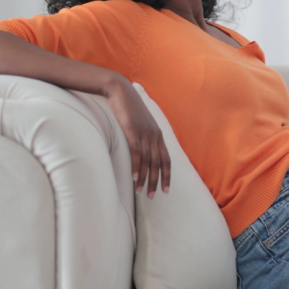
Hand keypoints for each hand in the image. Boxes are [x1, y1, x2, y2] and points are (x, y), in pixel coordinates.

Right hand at [103, 75, 170, 198]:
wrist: (121, 91)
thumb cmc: (129, 108)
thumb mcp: (140, 123)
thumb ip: (144, 135)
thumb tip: (142, 149)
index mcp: (158, 134)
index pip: (166, 159)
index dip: (167, 175)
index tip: (166, 190)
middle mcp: (154, 134)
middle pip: (159, 163)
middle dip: (157, 181)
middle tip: (153, 197)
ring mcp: (144, 132)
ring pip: (148, 160)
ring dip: (145, 178)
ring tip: (141, 192)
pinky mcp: (133, 130)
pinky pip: (137, 152)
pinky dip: (137, 166)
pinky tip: (134, 178)